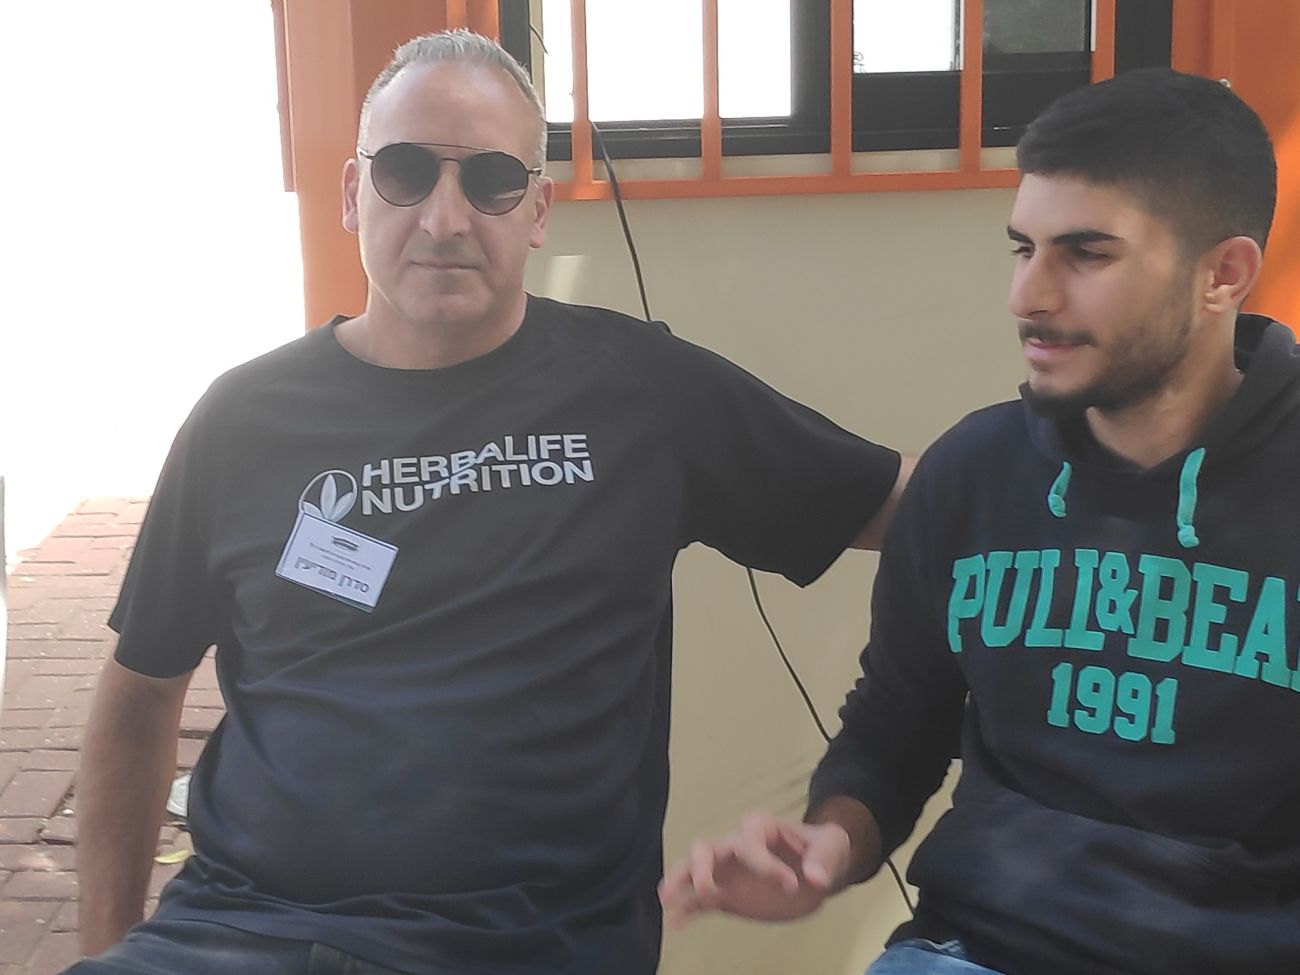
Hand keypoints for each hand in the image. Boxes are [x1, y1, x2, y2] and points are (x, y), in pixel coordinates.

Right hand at [658, 811, 850, 928]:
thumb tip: (815, 877)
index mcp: (761, 829)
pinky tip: (675, 923)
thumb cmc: (823, 850)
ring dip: (681, 879)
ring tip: (667, 897)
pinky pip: (699, 900)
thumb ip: (824, 858)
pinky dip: (685, 909)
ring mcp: (728, 870)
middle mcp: (737, 845)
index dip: (766, 863)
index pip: (751, 841)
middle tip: (706, 890)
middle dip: (701, 866)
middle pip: (707, 847)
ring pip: (694, 867)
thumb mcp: (832, 846)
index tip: (791, 884)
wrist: (818, 869)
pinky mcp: (726, 894)